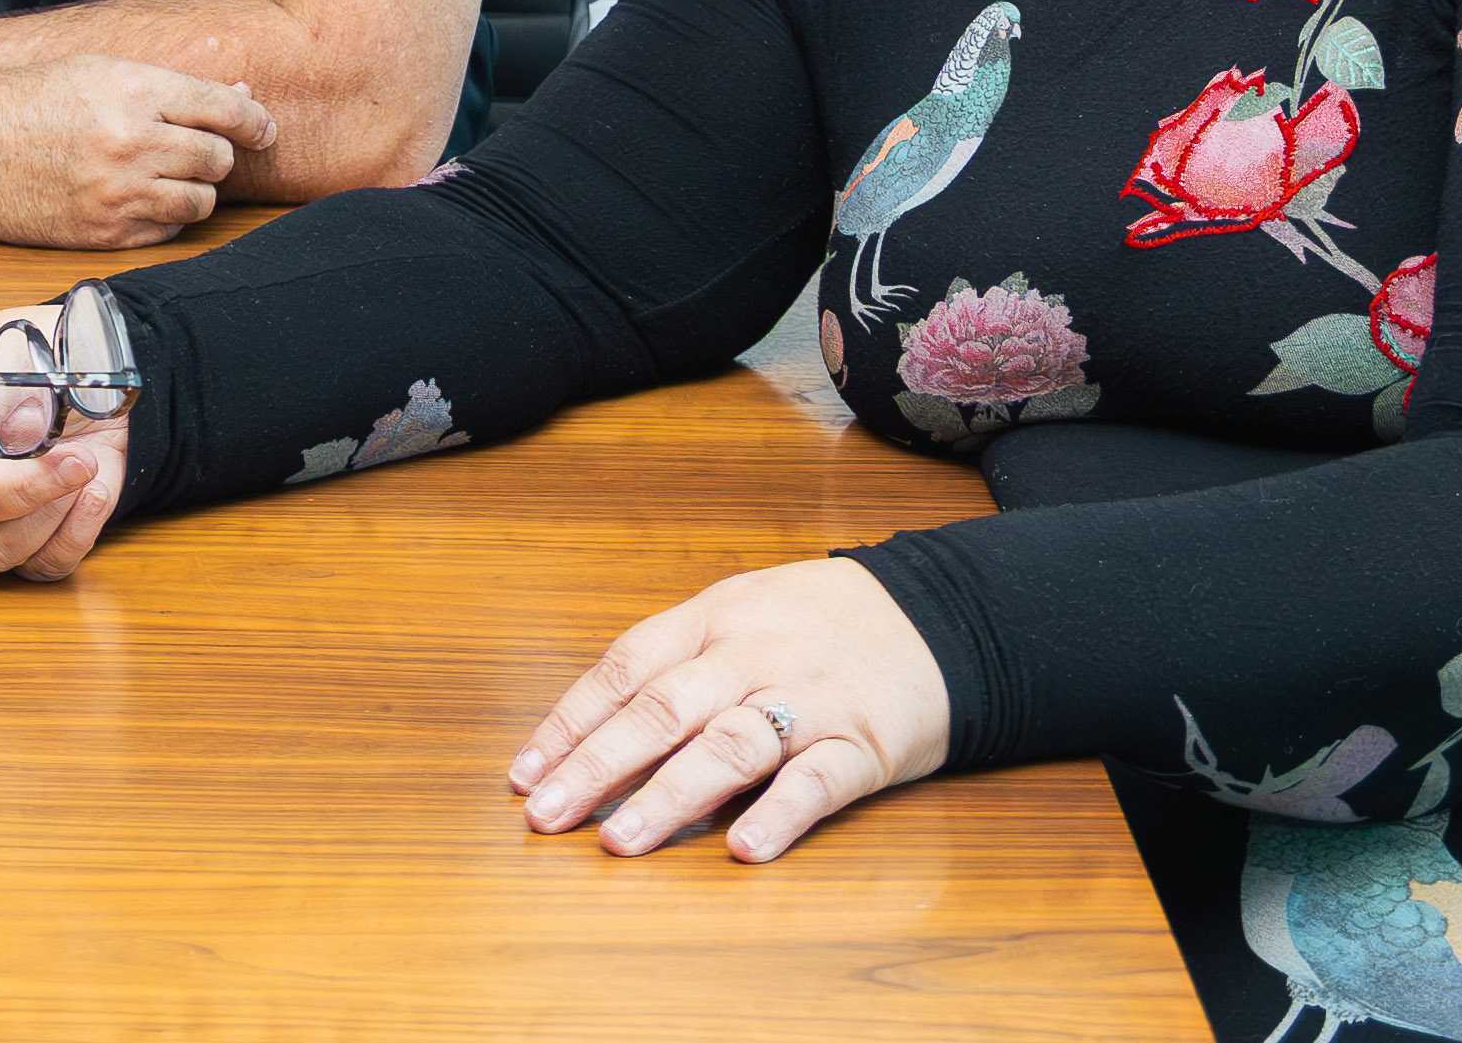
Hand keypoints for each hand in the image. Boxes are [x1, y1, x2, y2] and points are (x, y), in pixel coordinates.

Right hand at [0, 54, 272, 247]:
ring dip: (194, 189)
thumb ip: (168, 86)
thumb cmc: (26, 101)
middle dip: (217, 154)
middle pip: (217, 157)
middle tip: (199, 149)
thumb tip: (236, 97)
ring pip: (200, 201)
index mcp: (132, 90)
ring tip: (167, 175)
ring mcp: (119, 193)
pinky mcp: (105, 234)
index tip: (263, 129)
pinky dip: (165, 218)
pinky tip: (140, 200)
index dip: (253, 120)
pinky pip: (167, 232)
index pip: (224, 108)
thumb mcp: (97, 70)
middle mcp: (132, 142)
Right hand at [0, 296, 131, 581]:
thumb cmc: (45, 349)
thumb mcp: (13, 344)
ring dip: (50, 512)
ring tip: (85, 462)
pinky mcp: (42, 534)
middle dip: (20, 486)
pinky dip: (77, 532)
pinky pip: (45, 564)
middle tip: (71, 454)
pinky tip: (95, 487)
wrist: (101, 366)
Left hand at [506, 559, 951, 861]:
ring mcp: (807, 700)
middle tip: (546, 815)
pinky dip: (778, 814)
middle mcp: (751, 657)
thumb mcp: (740, 615)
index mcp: (711, 620)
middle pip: (663, 708)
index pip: (625, 668)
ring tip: (620, 840)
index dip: (570, 722)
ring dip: (670, 796)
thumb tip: (599, 739)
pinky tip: (743, 849)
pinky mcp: (862, 744)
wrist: (938, 613)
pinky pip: (816, 781)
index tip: (524, 775)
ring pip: (730, 745)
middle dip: (597, 765)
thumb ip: (679, 667)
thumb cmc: (816, 623)